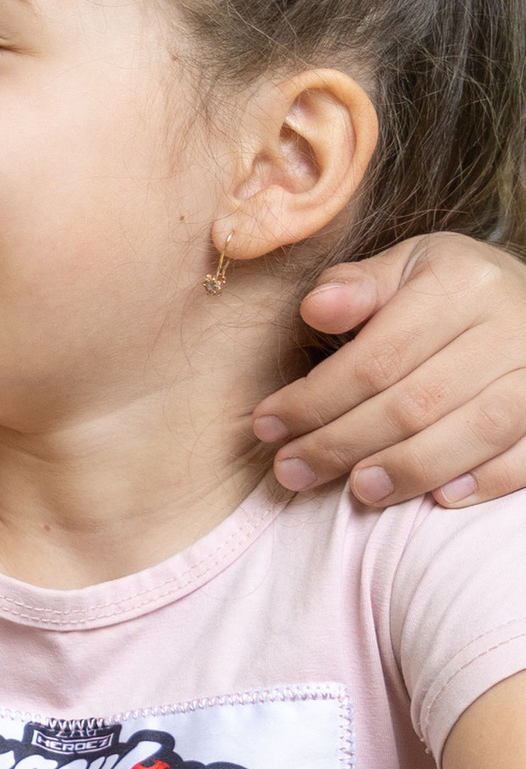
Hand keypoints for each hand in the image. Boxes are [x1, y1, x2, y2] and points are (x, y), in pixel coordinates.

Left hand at [251, 235, 525, 505]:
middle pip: (416, 402)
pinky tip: (439, 499)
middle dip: (344, 443)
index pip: (375, 357)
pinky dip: (488, 480)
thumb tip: (316, 309)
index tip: (267, 426)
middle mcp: (512, 324)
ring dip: (411, 468)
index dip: (315, 399)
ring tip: (359, 491)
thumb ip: (356, 287)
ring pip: (477, 431)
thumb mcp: (402, 269)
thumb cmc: (449, 289)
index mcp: (461, 281)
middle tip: (293, 470)